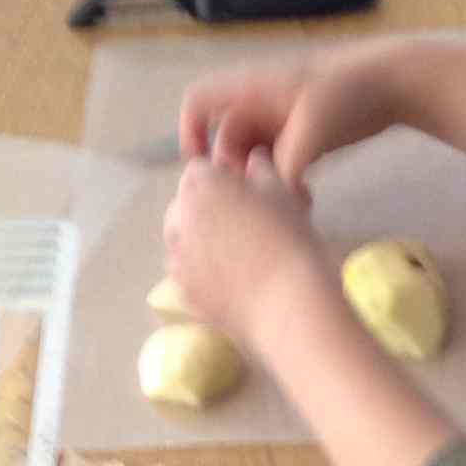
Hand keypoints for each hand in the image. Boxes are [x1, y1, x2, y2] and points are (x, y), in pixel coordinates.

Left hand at [161, 156, 334, 350]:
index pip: (200, 171)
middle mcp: (178, 217)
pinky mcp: (182, 291)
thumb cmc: (289, 238)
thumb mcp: (281, 191)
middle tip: (238, 227)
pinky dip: (201, 274)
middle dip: (204, 210)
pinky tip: (229, 283)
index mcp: (199, 184)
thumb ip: (260, 169)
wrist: (288, 303)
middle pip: (184, 205)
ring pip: (182, 241)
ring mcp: (176, 258)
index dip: (221, 181)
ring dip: (199, 242)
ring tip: (233, 257)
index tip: (243, 195)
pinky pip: (187, 274)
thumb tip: (252, 161)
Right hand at [179, 43, 409, 191]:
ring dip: (261, 184)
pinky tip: (305, 201)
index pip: (199, 103)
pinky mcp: (300, 137)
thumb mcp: (313, 128)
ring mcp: (279, 121)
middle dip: (235, 173)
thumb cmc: (349, 92)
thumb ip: (285, 165)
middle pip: (225, 142)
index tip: (202, 172)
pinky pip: (277, 165)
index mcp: (251, 88)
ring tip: (285, 206)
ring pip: (252, 158)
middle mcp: (259, 103)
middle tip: (255, 203)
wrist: (394, 83)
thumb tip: (268, 201)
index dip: (190, 134)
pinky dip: (283, 184)